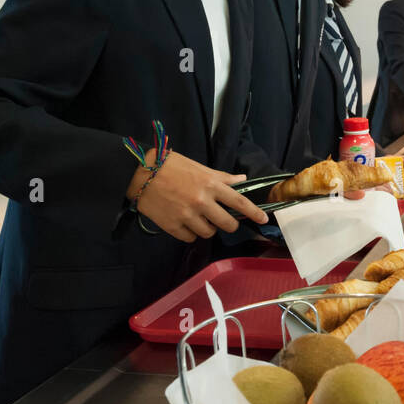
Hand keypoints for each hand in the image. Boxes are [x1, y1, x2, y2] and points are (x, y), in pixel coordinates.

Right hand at [128, 150, 268, 241]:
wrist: (139, 173)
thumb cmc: (170, 166)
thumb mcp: (199, 167)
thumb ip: (221, 177)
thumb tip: (242, 179)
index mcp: (211, 185)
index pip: (240, 202)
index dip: (254, 212)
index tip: (264, 218)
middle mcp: (202, 202)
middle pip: (227, 224)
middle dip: (229, 224)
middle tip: (222, 219)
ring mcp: (187, 216)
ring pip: (208, 233)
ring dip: (207, 228)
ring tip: (198, 217)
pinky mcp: (173, 226)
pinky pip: (190, 238)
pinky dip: (190, 233)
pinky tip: (184, 222)